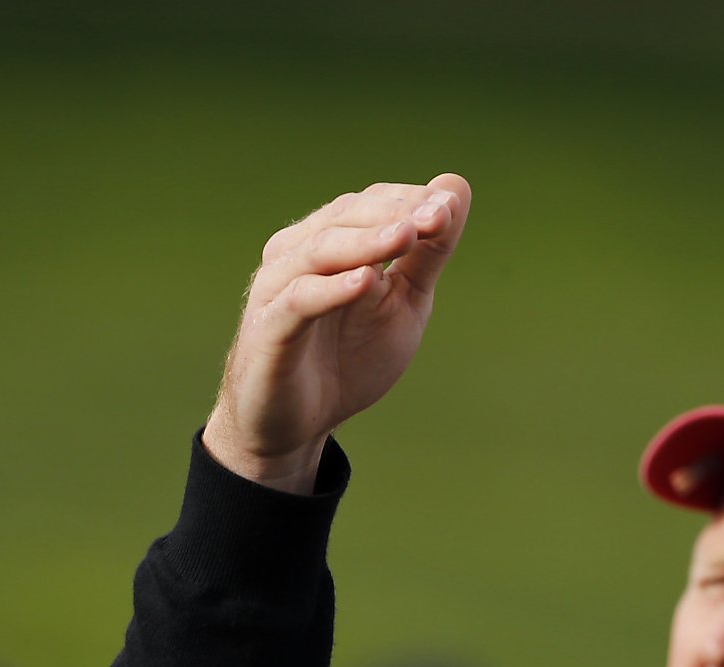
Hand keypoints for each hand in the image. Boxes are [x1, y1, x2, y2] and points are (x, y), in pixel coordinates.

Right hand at [201, 174, 472, 490]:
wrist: (299, 423)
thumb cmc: (348, 357)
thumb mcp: (404, 303)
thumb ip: (428, 253)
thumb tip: (455, 186)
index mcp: (331, 241)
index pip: (371, 204)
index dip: (411, 201)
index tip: (450, 204)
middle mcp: (299, 254)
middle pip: (345, 218)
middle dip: (394, 214)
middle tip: (438, 214)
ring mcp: (278, 288)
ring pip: (320, 251)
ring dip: (366, 241)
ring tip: (407, 234)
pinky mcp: (268, 329)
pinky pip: (298, 301)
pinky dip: (331, 289)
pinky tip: (364, 282)